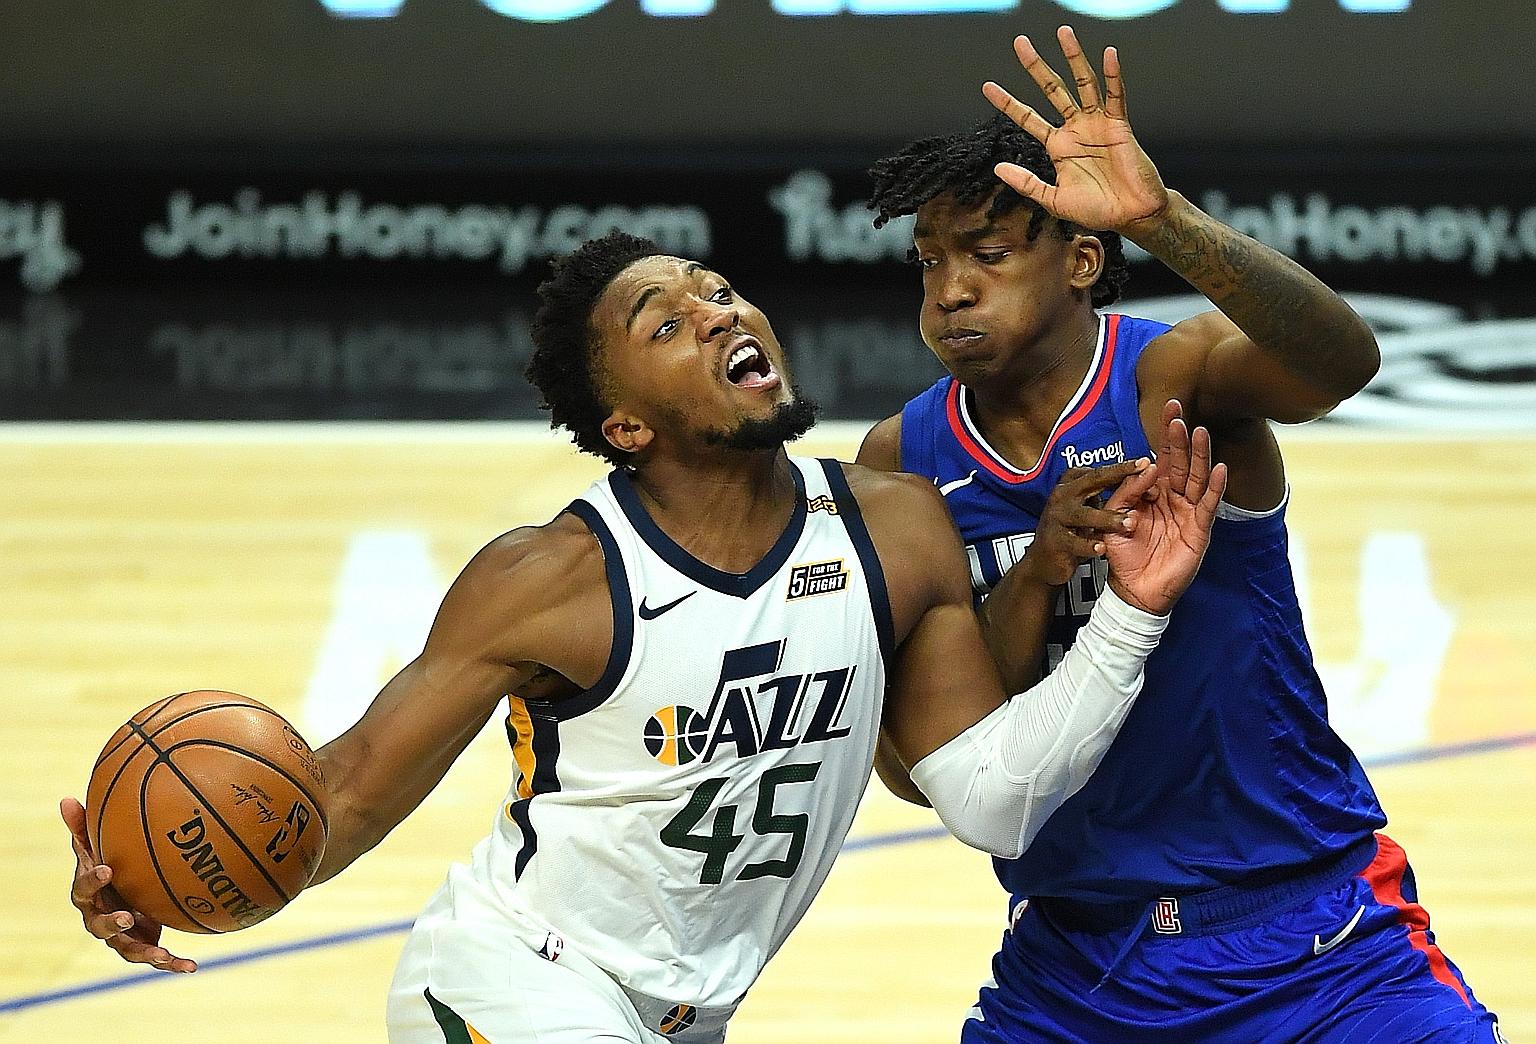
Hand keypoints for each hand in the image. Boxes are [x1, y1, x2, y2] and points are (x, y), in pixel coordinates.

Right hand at [62, 797, 196, 972]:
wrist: (124, 888)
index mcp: (89, 895)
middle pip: (100, 926)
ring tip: (161, 955)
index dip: (91, 880)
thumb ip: (85, 826)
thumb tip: (66, 798)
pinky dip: (172, 964)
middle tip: (126, 917)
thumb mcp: (97, 844)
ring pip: (128, 949)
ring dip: (145, 952)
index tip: (106, 869)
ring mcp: (122, 935)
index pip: (83, 889)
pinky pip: (157, 957)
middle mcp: (101, 918)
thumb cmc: (109, 862)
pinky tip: (192, 968)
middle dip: (112, 923)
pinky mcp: (143, 943)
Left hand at [982, 26, 1169, 236]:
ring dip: (1073, 58)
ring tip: (1063, 32)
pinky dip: (1113, 75)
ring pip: (1083, 83)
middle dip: (1036, 67)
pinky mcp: (1118, 125)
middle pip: (1052, 90)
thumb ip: (1027, 183)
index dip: (1008, 102)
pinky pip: (1115, 96)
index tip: (987, 86)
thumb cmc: (1096, 210)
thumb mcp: (1053, 200)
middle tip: (1020, 43)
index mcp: (1057, 146)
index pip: (1028, 117)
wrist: (1131, 216)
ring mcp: (1096, 123)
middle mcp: (1075, 129)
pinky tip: (1108, 54)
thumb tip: (998, 168)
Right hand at [1018, 460, 1147, 585]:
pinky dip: (1088, 545)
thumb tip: (1135, 478)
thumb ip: (1103, 492)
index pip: (1099, 471)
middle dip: (1118, 474)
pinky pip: (1074, 542)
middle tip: (1142, 472)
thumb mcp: (1084, 506)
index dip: (1122, 467)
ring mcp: (1056, 518)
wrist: (1043, 559)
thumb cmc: (1069, 529)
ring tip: (1130, 523)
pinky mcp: (1055, 542)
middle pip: (1092, 480)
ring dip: (1108, 518)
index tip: (1144, 462)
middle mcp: (1062, 496)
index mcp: (1070, 484)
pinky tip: (1102, 548)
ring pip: (1084, 515)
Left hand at [1102, 400, 1226, 614]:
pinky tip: (1219, 468)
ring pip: (1195, 478)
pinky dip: (1214, 487)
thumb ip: (1126, 492)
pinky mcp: (1198, 530)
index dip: (1165, 435)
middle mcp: (1174, 499)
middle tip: (1179, 412)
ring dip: (1199, 455)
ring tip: (1200, 432)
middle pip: (1180, 463)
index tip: (1169, 407)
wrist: (1133, 590)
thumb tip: (1146, 466)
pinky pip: (1208, 505)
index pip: (1162, 458)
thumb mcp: (1114, 517)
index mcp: (1154, 493)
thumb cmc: (1124, 555)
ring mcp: (1188, 513)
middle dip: (1180, 437)